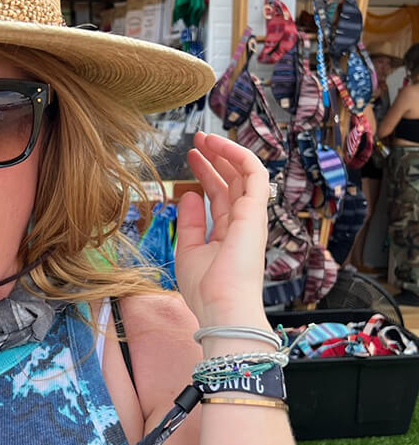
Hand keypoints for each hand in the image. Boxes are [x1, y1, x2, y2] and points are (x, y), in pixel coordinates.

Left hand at [174, 132, 269, 327]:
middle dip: (216, 158)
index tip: (191, 157)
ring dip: (226, 152)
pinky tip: (219, 145)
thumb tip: (190, 194)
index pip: (220, 196)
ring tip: (205, 137)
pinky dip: (238, 155)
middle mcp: (243, 223)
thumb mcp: (189, 250)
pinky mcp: (256, 211)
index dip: (206, 174)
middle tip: (197, 140)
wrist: (222, 307)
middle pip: (232, 181)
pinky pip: (254, 172)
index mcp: (229, 234)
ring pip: (244, 173)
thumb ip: (190, 223)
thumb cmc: (207, 289)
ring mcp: (252, 216)